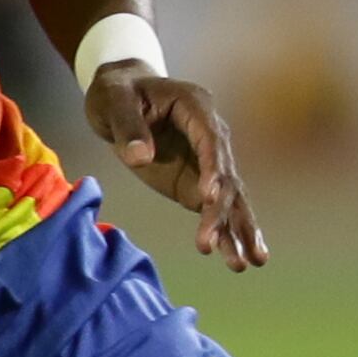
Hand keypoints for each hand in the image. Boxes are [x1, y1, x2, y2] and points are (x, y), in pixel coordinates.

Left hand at [85, 65, 266, 270]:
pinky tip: (240, 258)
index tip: (208, 197)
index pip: (212, 140)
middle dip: (221, 211)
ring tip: (243, 264)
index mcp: (196, 107)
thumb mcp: (114, 101)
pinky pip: (216, 209)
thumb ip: (128, 126)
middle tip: (208, 244)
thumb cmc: (118, 92)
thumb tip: (140, 157)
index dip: (213, 168)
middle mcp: (212, 134)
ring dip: (236, 230)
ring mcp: (207, 161)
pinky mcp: (197, 181)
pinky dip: (227, 232)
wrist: (122, 95)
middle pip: (225, 175)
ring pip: (230, 197)